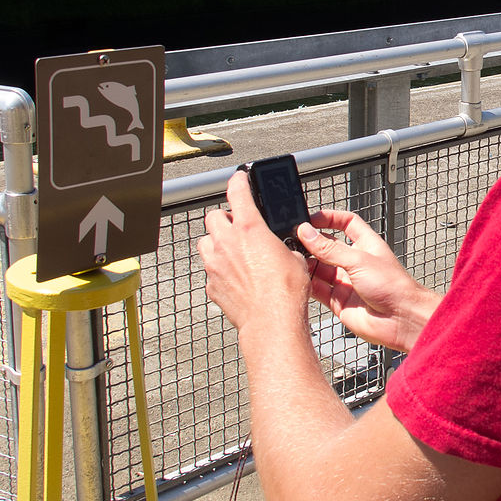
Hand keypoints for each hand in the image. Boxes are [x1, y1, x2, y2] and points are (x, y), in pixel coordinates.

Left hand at [198, 172, 309, 336]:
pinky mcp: (211, 284)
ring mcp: (214, 263)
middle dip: (225, 218)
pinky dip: (219, 269)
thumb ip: (281, 246)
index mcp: (249, 228)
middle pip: (214, 216)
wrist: (272, 321)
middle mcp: (226, 242)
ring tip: (233, 251)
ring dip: (216, 242)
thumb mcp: (295, 258)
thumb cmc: (285, 292)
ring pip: (205, 242)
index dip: (238, 181)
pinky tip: (235, 277)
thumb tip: (281, 249)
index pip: (238, 192)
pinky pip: (209, 269)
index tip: (239, 178)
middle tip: (238, 227)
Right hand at [295, 208, 440, 352]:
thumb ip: (330, 249)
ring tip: (294, 260)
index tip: (311, 219)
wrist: (402, 320)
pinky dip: (307, 285)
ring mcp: (346, 282)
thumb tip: (307, 233)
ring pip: (320, 269)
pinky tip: (300, 279)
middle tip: (294, 240)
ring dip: (307, 265)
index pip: (346, 223)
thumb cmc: (394, 287)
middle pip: (328, 246)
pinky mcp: (339, 302)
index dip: (329, 218)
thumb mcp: (359, 260)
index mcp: (366, 245)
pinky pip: (318, 290)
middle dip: (312, 243)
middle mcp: (355, 262)